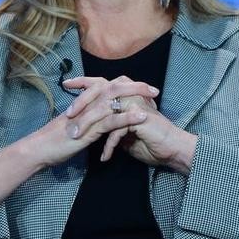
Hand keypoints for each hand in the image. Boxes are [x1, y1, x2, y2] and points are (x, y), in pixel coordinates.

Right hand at [29, 76, 158, 167]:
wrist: (39, 149)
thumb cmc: (55, 140)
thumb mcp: (75, 126)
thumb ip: (87, 119)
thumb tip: (100, 119)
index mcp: (84, 102)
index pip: (108, 87)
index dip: (127, 85)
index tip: (145, 88)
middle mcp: (86, 104)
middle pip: (114, 87)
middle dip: (136, 86)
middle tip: (154, 89)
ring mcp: (87, 115)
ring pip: (113, 100)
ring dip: (135, 96)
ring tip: (153, 97)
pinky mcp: (87, 129)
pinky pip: (109, 120)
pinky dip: (126, 117)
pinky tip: (140, 116)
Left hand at [64, 76, 196, 174]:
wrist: (171, 149)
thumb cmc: (149, 141)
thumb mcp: (123, 131)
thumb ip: (111, 123)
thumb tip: (95, 125)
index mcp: (124, 94)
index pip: (101, 83)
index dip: (83, 82)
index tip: (67, 84)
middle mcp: (129, 95)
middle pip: (100, 90)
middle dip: (81, 101)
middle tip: (68, 114)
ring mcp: (134, 103)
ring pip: (106, 109)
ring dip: (89, 124)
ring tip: (77, 138)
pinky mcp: (139, 116)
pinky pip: (117, 128)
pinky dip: (109, 144)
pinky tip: (104, 156)